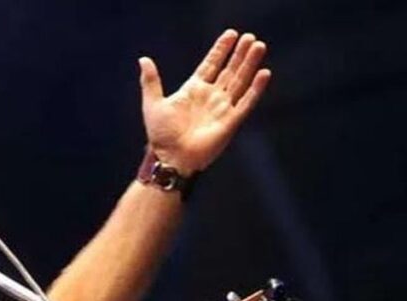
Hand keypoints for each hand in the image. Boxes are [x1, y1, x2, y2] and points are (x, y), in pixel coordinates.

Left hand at [139, 30, 270, 174]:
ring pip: (240, 81)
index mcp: (193, 90)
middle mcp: (210, 97)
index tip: (231, 34)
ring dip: (249, 64)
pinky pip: (246, 102)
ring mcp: (222, 108)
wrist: (171, 158)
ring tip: (258, 46)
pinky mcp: (231, 121)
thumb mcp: (153, 103)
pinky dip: (255, 89)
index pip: (211, 65)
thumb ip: (151, 81)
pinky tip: (264, 73)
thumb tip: (143, 60)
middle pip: (229, 70)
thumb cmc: (161, 135)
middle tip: (249, 37)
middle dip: (239, 54)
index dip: (220, 50)